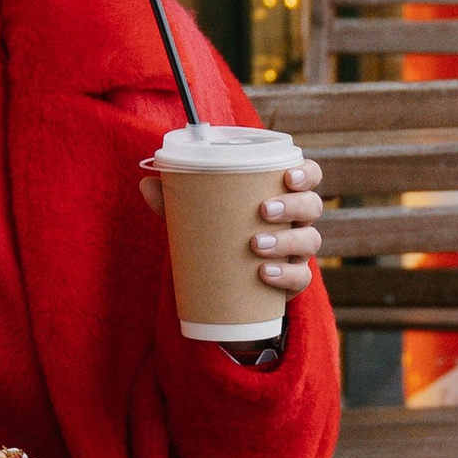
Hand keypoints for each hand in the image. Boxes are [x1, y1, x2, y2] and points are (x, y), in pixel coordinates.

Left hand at [134, 157, 325, 297]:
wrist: (225, 283)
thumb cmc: (217, 233)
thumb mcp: (196, 215)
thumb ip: (174, 200)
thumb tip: (146, 184)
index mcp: (282, 194)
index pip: (309, 176)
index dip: (306, 173)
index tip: (287, 175)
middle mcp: (298, 221)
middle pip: (312, 206)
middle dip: (292, 205)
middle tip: (262, 210)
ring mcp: (298, 252)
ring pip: (310, 241)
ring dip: (286, 240)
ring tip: (254, 244)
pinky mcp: (293, 281)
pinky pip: (301, 278)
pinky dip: (286, 275)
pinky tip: (265, 273)